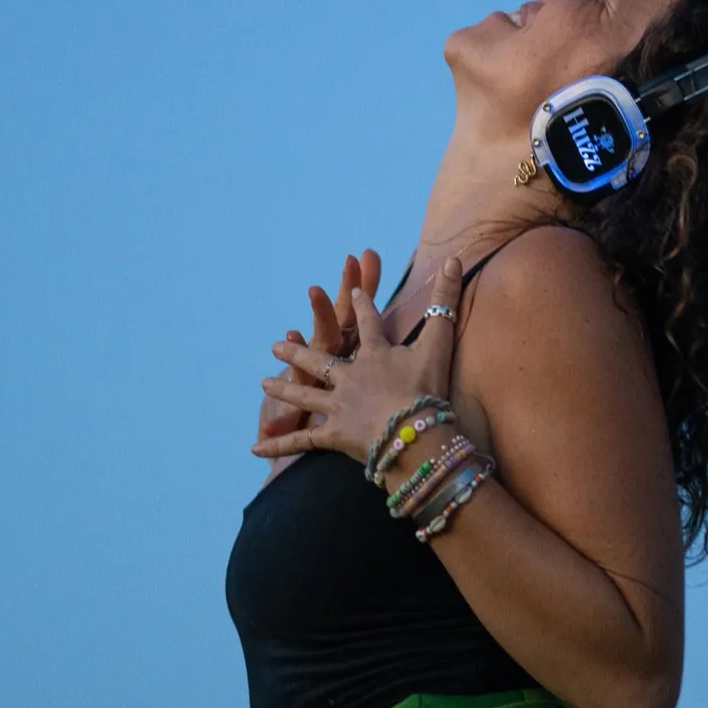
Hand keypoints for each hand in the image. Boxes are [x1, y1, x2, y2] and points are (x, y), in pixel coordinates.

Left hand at [253, 258, 462, 464]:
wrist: (412, 433)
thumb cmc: (427, 388)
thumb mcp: (439, 342)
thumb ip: (445, 301)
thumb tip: (454, 260)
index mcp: (374, 355)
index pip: (368, 324)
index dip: (362, 306)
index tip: (353, 291)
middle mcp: (349, 376)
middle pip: (320, 360)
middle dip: (299, 350)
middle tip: (277, 344)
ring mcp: (337, 405)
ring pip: (304, 394)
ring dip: (284, 387)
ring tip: (263, 381)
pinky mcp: (332, 434)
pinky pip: (301, 440)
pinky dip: (278, 445)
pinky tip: (253, 447)